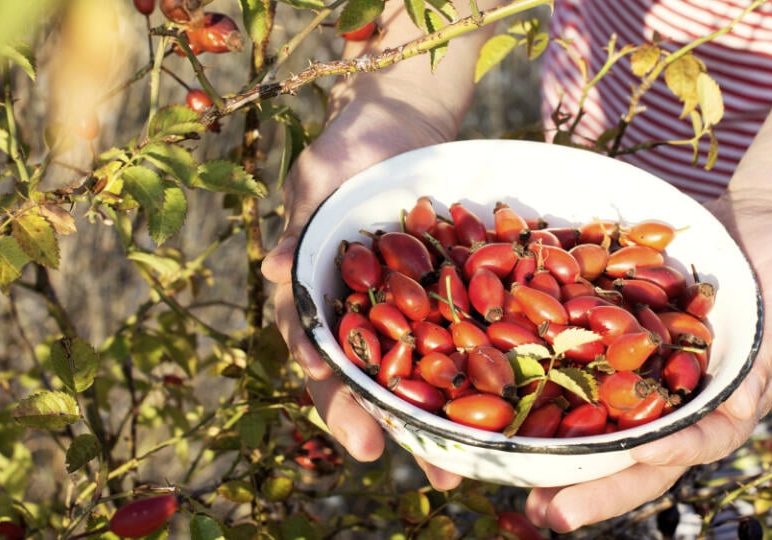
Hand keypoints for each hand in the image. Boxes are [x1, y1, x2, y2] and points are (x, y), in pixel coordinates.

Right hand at [260, 96, 465, 487]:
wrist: (402, 120)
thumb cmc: (350, 145)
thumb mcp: (322, 176)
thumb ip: (300, 223)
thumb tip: (272, 270)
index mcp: (314, 291)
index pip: (315, 352)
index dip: (334, 395)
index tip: (357, 435)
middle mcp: (353, 310)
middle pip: (366, 379)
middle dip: (391, 426)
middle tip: (430, 474)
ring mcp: (397, 306)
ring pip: (411, 370)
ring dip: (434, 419)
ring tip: (463, 469)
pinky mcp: (439, 294)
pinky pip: (453, 335)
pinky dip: (471, 369)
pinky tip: (499, 406)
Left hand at [525, 195, 771, 531]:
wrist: (756, 215)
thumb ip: (762, 352)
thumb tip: (734, 409)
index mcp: (723, 401)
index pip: (696, 441)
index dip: (667, 453)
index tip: (636, 457)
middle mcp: (676, 396)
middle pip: (632, 451)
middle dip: (592, 485)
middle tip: (548, 513)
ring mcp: (641, 370)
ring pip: (596, 419)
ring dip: (556, 451)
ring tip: (513, 481)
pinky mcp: (613, 337)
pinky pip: (578, 364)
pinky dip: (543, 382)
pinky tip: (501, 397)